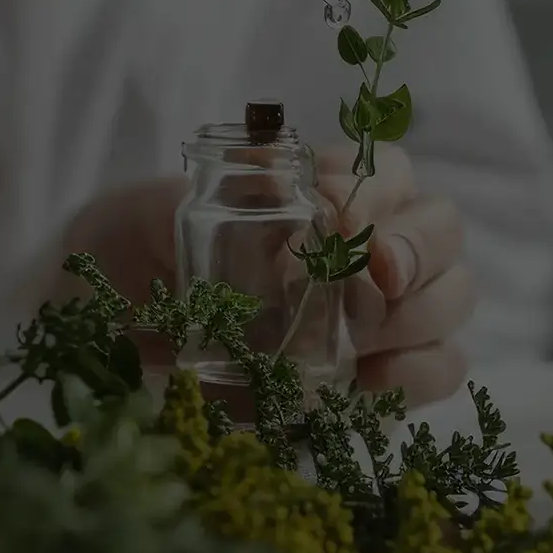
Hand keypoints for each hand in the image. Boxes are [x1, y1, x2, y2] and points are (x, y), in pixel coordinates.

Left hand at [58, 143, 475, 406]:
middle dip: (420, 250)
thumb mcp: (146, 217)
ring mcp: (380, 313)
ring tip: (361, 333)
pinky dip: (417, 376)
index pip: (390, 171)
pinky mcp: (374, 377)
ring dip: (421, 313)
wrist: (100, 333)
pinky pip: (437, 370)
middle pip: (444, 229)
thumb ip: (201, 193)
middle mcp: (368, 244)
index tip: (333, 211)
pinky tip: (370, 380)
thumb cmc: (131, 257)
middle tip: (375, 275)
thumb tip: (278, 175)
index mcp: (324, 189)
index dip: (375, 190)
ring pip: (453, 298)